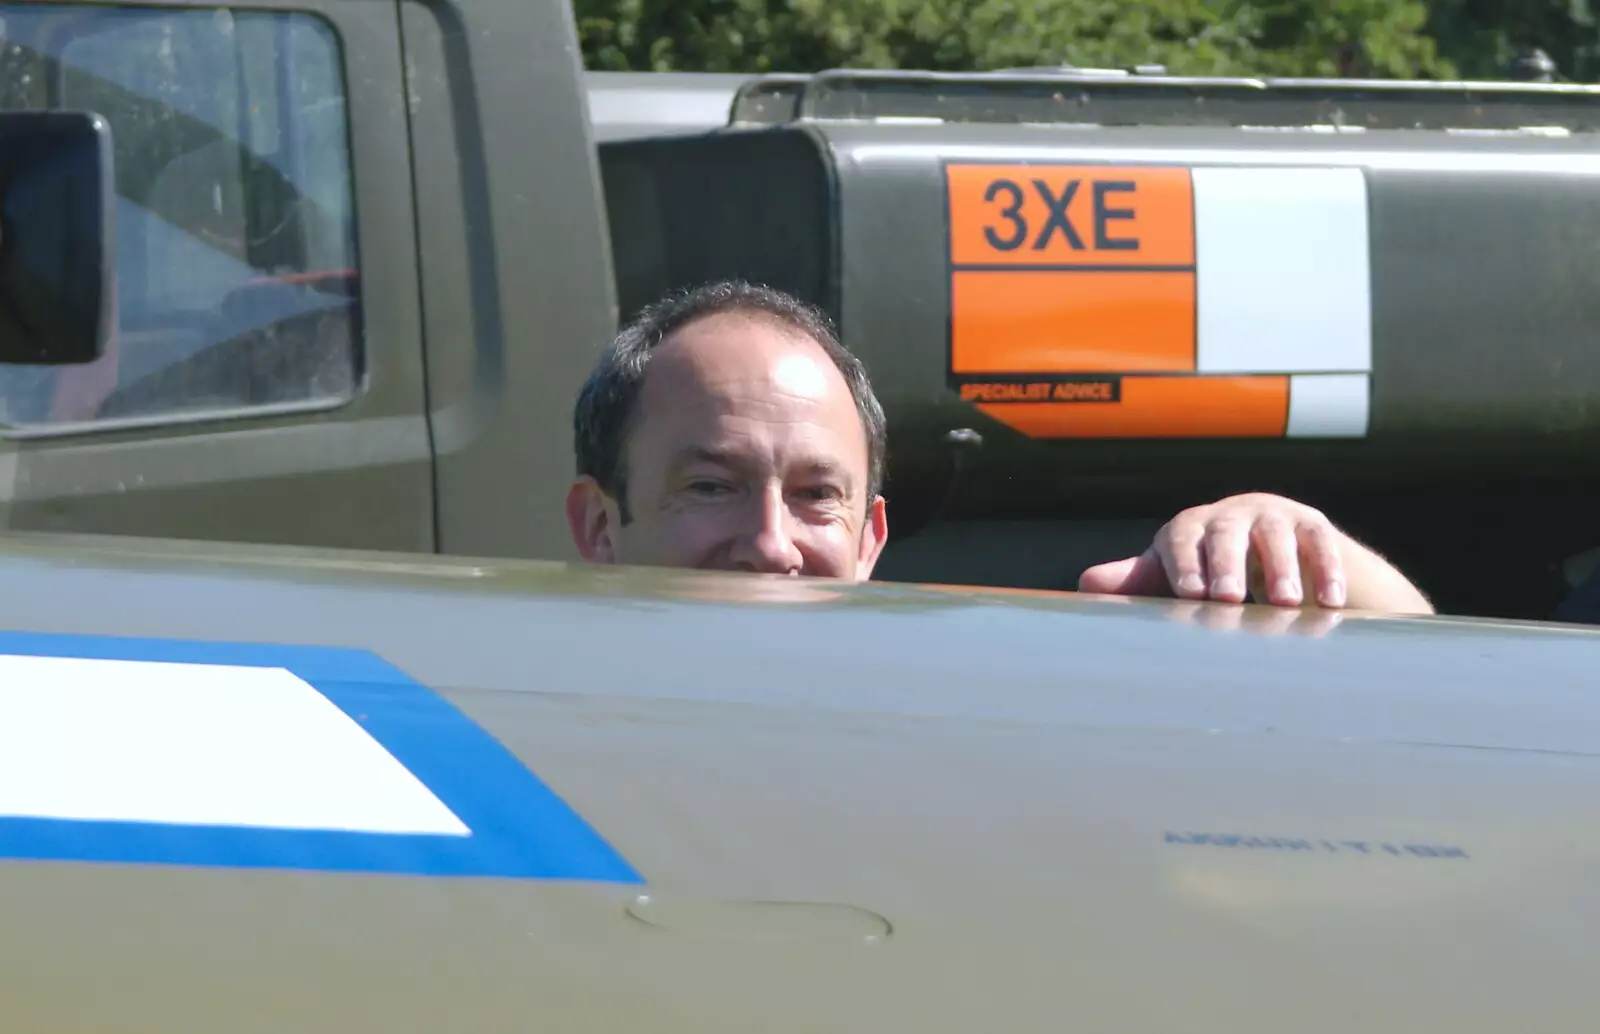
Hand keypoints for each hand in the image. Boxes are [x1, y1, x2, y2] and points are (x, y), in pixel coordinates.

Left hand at [1077, 493, 1432, 613]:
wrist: (1267, 546)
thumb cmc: (1205, 568)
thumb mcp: (1171, 574)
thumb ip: (1135, 580)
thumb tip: (1085, 583)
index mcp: (1189, 528)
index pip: (1182, 540)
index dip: (1185, 564)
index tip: (1190, 594)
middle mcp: (1230, 516)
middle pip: (1227, 535)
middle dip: (1228, 566)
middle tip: (1229, 598)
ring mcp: (1273, 517)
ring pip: (1276, 537)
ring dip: (1281, 570)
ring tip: (1283, 605)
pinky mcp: (1313, 526)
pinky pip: (1321, 544)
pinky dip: (1327, 572)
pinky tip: (1330, 604)